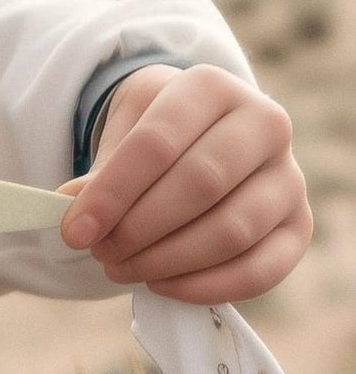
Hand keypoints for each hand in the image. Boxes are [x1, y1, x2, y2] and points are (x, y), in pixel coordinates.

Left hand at [58, 64, 310, 303]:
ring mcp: (289, 177)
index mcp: (212, 87)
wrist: (198, 134)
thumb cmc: (154, 133)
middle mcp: (265, 125)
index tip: (74, 231)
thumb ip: (100, 172)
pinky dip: (207, 286)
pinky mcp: (299, 225)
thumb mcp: (120, 133)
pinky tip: (160, 286)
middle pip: (200, 184)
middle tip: (100, 252)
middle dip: (139, 228)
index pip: (157, 142)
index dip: (111, 193)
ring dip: (168, 260)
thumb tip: (74, 210)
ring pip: (232, 230)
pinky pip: (262, 268)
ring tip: (121, 267)